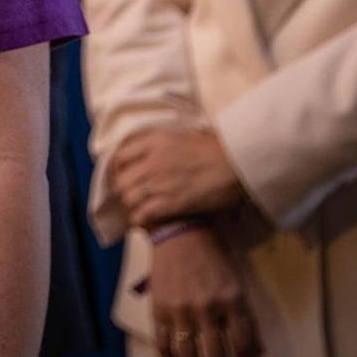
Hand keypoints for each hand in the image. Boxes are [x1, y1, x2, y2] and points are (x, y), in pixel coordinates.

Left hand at [112, 127, 244, 225]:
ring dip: (132, 206)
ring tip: (139, 209)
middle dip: (124, 190)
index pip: (120, 156)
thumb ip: (160, 144)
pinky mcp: (171, 202)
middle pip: (122, 180)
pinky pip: (143, 213)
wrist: (236, 162)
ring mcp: (160, 182)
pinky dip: (141, 219)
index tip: (124, 176)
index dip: (119, 169)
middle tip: (132, 196)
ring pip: (129, 198)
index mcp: (154, 140)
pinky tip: (146, 220)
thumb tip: (148, 155)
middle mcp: (152, 160)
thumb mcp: (181, 135)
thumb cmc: (215, 149)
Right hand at [147, 228, 260, 356]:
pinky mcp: (159, 308)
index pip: (243, 345)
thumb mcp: (236, 283)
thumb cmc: (212, 256)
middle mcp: (207, 307)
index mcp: (232, 299)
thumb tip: (257, 351)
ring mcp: (181, 309)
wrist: (178, 230)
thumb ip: (246, 318)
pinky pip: (162, 344)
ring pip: (188, 355)